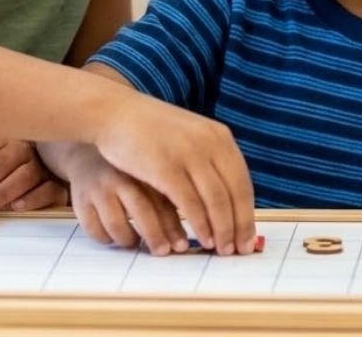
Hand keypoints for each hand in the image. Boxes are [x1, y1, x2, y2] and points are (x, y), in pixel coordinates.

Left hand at [0, 136, 67, 215]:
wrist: (46, 183)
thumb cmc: (2, 176)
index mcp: (3, 138)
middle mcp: (24, 147)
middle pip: (0, 162)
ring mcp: (45, 164)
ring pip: (24, 174)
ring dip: (1, 192)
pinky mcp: (59, 184)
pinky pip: (48, 188)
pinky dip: (32, 197)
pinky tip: (15, 207)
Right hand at [65, 144, 187, 255]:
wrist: (86, 153)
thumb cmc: (126, 171)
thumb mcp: (147, 173)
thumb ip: (167, 195)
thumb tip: (190, 233)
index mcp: (141, 168)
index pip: (162, 200)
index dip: (174, 227)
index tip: (182, 246)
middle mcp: (119, 177)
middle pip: (141, 211)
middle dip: (154, 236)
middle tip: (163, 252)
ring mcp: (98, 189)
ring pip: (116, 225)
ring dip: (129, 240)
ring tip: (135, 242)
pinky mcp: (80, 201)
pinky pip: (94, 230)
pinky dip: (106, 239)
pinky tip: (114, 237)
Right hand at [92, 91, 256, 255]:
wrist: (113, 111)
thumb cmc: (149, 128)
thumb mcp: (188, 134)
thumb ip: (208, 157)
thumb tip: (229, 198)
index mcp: (218, 134)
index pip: (242, 181)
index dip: (247, 213)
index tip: (248, 236)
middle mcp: (208, 142)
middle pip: (234, 194)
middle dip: (239, 226)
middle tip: (239, 250)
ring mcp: (187, 153)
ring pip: (216, 201)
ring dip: (222, 230)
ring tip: (221, 249)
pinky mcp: (165, 167)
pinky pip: (190, 203)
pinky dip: (199, 225)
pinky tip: (200, 238)